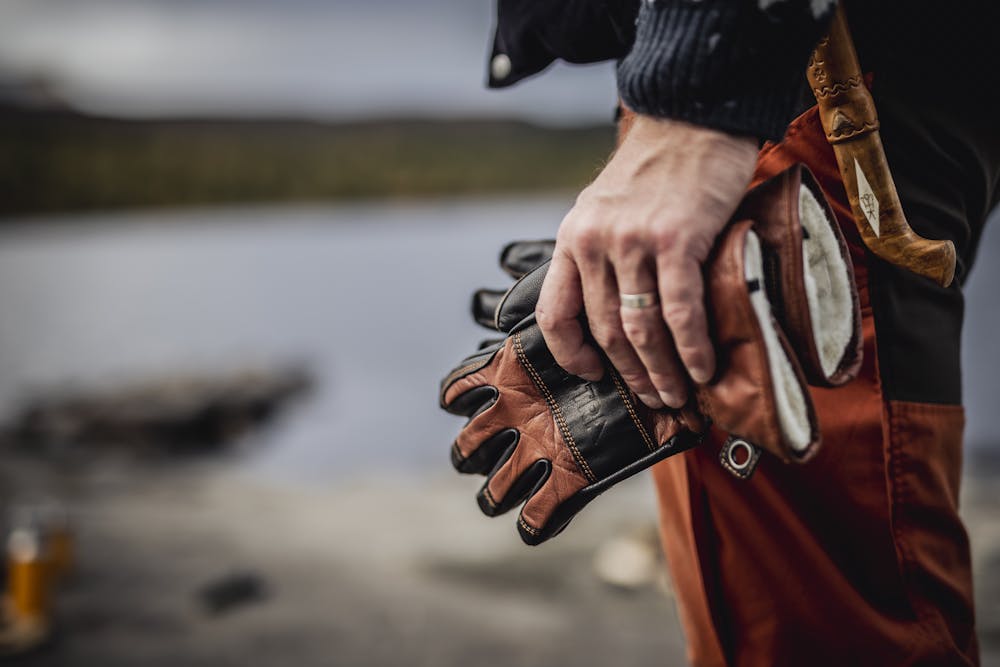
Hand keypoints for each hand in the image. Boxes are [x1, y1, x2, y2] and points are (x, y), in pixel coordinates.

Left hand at [536, 114, 758, 408]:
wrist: (691, 117)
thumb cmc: (655, 169)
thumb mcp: (604, 208)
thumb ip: (601, 254)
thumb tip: (616, 313)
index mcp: (572, 239)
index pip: (555, 314)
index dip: (570, 354)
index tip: (592, 375)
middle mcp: (594, 243)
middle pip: (604, 330)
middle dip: (629, 374)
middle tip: (653, 398)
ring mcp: (632, 242)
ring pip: (639, 328)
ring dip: (661, 371)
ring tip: (678, 394)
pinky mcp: (675, 239)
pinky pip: (678, 310)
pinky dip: (691, 348)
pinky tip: (702, 368)